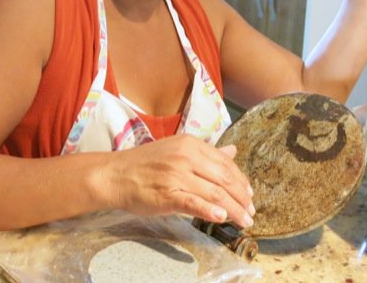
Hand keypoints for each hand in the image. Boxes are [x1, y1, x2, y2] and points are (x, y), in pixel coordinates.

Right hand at [107, 134, 254, 228]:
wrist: (115, 174)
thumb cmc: (145, 164)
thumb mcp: (177, 150)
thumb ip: (206, 153)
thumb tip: (233, 151)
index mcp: (191, 144)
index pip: (225, 163)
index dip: (241, 180)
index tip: (250, 194)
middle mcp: (186, 157)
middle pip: (224, 178)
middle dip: (242, 197)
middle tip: (251, 211)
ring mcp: (177, 175)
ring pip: (214, 192)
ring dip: (234, 209)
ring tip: (244, 220)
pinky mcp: (167, 193)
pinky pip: (194, 202)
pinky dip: (210, 210)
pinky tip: (222, 217)